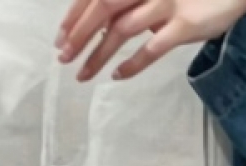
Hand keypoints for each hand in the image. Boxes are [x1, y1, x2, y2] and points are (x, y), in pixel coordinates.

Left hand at [56, 0, 245, 80]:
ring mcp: (166, 4)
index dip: (75, 15)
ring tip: (83, 74)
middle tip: (63, 58)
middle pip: (103, 9)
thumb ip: (136, 5)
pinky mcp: (185, 25)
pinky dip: (132, 64)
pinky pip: (152, 49)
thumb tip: (109, 25)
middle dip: (79, 35)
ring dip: (98, 54)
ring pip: (122, 31)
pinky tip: (117, 77)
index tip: (60, 37)